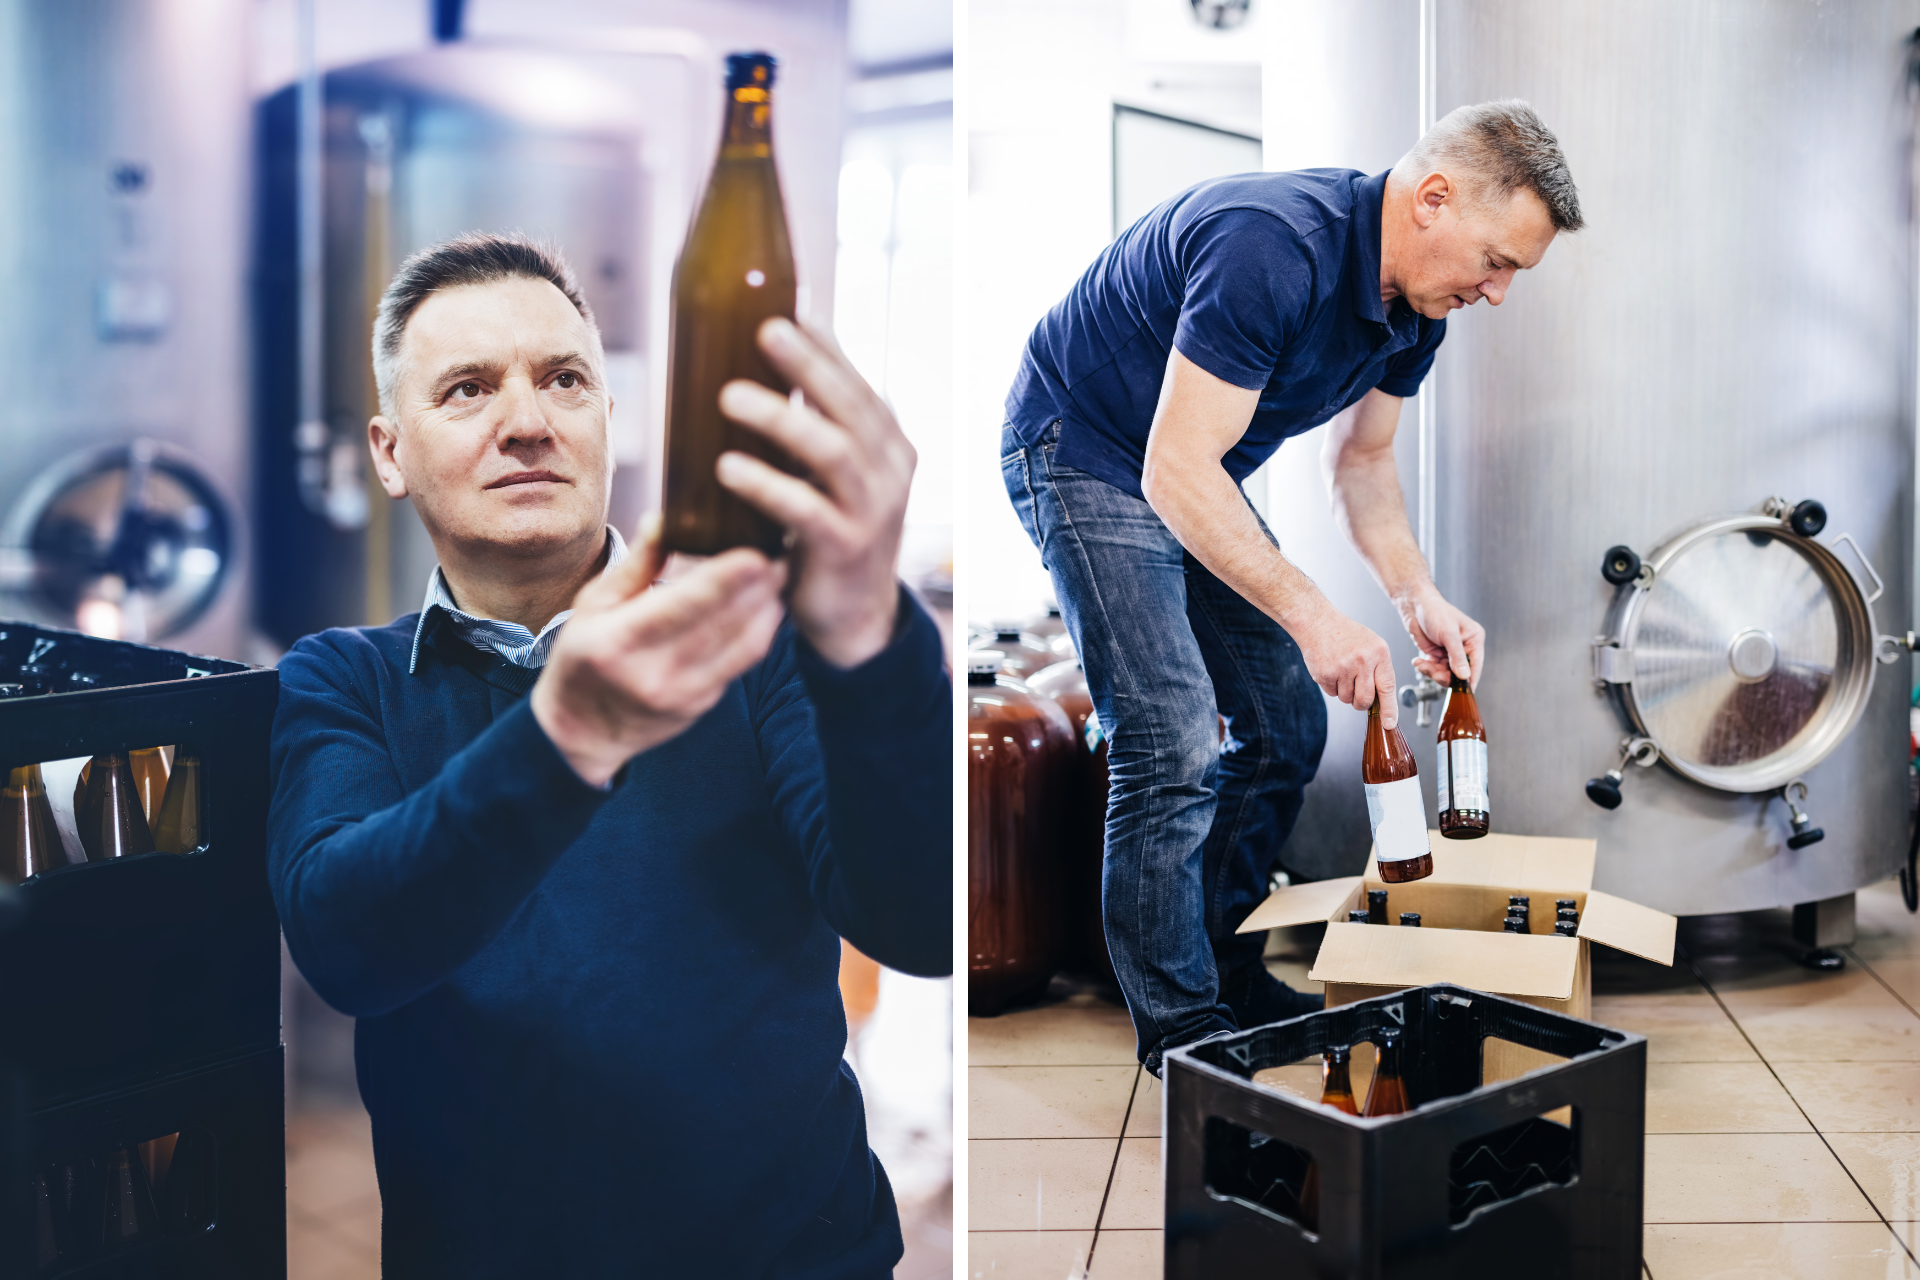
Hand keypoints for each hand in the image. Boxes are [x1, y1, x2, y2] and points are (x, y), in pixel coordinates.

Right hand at [530, 516, 788, 787]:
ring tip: (780, 573)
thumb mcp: (594, 605)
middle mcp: (653, 673)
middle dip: (757, 589)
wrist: (583, 731)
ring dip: (766, 609)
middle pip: (720, 627)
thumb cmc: (584, 657)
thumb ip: (635, 565)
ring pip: (741, 649)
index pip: (679, 607)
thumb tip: (663, 517)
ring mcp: (682, 695)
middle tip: (780, 551)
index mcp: (619, 642)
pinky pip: (741, 665)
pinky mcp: (702, 706)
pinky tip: (768, 605)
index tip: (754, 553)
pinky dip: (759, 633)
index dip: (722, 581)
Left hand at [714, 317, 914, 668]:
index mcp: (888, 445)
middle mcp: (890, 471)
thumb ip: (816, 429)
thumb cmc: (831, 535)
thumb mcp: (833, 477)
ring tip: (729, 396)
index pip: (858, 383)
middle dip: (808, 363)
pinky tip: (728, 467)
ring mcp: (874, 510)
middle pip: (850, 405)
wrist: (854, 618)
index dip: (827, 346)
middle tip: (765, 329)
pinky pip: (807, 509)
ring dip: (780, 418)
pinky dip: (767, 484)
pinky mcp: (847, 548)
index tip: (789, 309)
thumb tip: (765, 366)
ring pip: (832, 450)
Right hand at [1292, 600, 1400, 725]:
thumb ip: (1379, 670)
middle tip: (1357, 693)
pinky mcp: (1326, 673)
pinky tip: (1331, 669)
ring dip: (1344, 692)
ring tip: (1342, 671)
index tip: (1389, 723)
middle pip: (1365, 700)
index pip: (1387, 687)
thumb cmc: (1346, 635)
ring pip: (1347, 698)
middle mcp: (1363, 660)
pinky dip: (1331, 686)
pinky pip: (1332, 693)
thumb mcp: (1372, 646)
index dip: (1389, 709)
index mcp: (1379, 652)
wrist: (1318, 622)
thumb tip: (1383, 701)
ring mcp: (1343, 667)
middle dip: (1361, 703)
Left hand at [1395, 582, 1484, 687]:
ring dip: (1433, 672)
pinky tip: (1418, 661)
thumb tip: (1465, 675)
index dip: (1470, 679)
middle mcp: (1463, 647)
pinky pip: (1433, 669)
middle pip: (1459, 673)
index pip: (1476, 664)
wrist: (1414, 605)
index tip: (1465, 691)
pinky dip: (1425, 667)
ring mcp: (1449, 652)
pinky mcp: (1436, 654)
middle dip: (1445, 675)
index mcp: (1473, 639)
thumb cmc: (1435, 611)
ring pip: (1445, 673)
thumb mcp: (1448, 634)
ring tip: (1423, 664)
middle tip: (1434, 673)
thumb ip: (1457, 655)